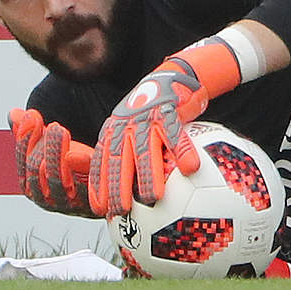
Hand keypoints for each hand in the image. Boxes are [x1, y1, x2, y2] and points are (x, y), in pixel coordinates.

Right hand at [9, 108, 98, 217]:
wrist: (107, 187)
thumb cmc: (77, 166)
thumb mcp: (54, 148)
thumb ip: (34, 133)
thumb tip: (14, 113)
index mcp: (33, 186)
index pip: (22, 163)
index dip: (24, 139)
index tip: (32, 116)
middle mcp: (47, 199)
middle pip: (36, 172)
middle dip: (43, 146)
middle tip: (54, 126)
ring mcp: (70, 205)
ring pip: (57, 180)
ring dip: (56, 154)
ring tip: (61, 130)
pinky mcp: (92, 206)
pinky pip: (83, 188)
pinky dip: (80, 170)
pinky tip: (75, 153)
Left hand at [89, 39, 241, 215]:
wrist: (171, 78)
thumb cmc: (154, 114)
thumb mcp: (134, 131)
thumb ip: (130, 157)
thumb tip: (135, 196)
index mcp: (114, 132)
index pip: (102, 163)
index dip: (100, 187)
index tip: (101, 211)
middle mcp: (126, 125)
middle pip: (119, 159)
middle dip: (117, 186)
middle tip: (120, 211)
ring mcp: (146, 118)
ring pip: (145, 149)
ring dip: (148, 175)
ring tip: (154, 198)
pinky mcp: (169, 110)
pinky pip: (177, 133)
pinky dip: (183, 150)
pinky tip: (191, 169)